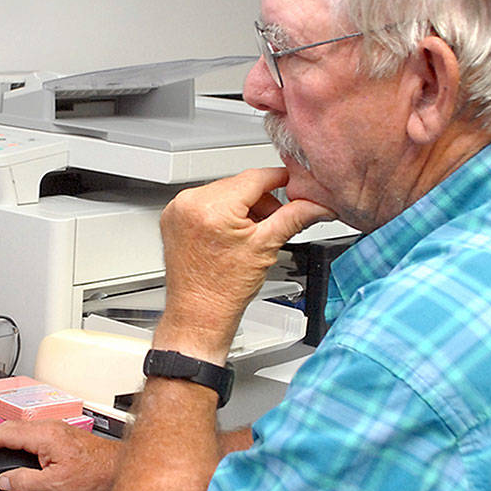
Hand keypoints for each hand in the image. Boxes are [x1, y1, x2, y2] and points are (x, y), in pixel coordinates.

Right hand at [0, 419, 119, 490]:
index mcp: (44, 436)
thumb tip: (5, 480)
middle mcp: (49, 426)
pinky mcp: (60, 432)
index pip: (6, 434)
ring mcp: (55, 427)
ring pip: (21, 428)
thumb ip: (26, 482)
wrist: (116, 466)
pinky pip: (31, 431)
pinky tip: (15, 448)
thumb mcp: (55, 485)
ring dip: (3, 438)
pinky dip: (17, 438)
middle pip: (11, 428)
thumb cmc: (93, 473)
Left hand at [154, 167, 334, 361]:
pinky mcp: (173, 217)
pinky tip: (231, 234)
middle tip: (274, 220)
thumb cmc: (224, 290)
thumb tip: (316, 204)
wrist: (199, 313)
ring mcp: (178, 209)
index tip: (294, 184)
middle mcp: (190, 203)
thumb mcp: (266, 247)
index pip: (255, 177)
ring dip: (242, 205)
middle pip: (239, 183)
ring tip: (250, 233)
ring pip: (224, 191)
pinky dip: (223, 211)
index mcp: (213, 208)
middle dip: (261, 199)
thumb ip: (294, 217)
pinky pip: (206, 201)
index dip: (280, 179)